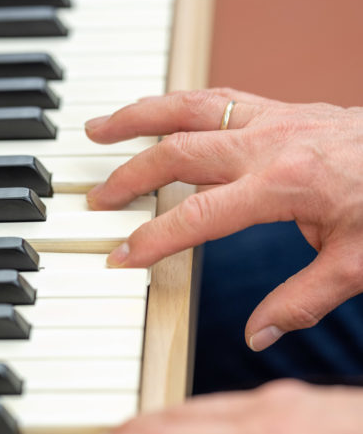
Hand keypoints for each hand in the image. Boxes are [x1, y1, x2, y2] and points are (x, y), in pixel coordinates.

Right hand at [85, 89, 362, 350]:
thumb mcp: (357, 266)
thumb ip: (300, 302)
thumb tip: (257, 335)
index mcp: (286, 183)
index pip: (198, 213)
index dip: (153, 238)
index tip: (120, 256)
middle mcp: (272, 141)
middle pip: (178, 152)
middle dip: (129, 178)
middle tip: (96, 200)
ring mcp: (276, 118)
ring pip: (189, 107)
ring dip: (138, 117)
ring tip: (97, 129)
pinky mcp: (284, 109)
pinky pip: (217, 98)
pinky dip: (178, 103)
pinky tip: (157, 113)